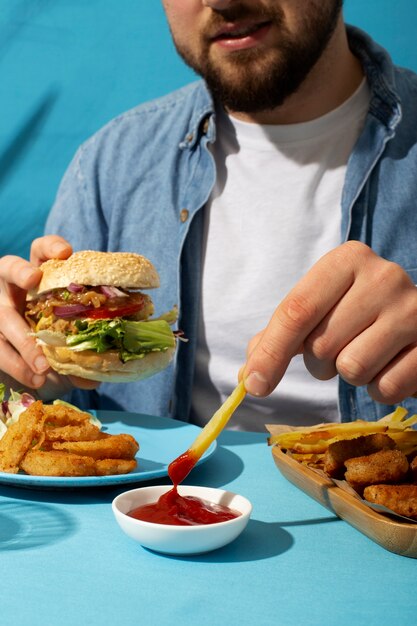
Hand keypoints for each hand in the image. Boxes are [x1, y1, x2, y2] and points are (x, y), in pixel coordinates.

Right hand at [0, 236, 97, 394]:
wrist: (27, 362)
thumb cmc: (55, 337)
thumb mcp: (70, 334)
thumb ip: (84, 344)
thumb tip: (101, 368)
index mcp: (38, 275)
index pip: (41, 250)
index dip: (50, 246)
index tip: (65, 253)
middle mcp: (12, 287)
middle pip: (9, 268)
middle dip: (20, 271)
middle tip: (34, 279)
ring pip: (2, 317)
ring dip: (22, 342)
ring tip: (43, 367)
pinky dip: (17, 365)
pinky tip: (35, 380)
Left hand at [242, 241, 416, 403]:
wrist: (415, 316)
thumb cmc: (357, 312)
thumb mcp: (319, 309)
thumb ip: (279, 336)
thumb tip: (248, 377)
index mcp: (347, 259)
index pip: (296, 311)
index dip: (270, 353)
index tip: (253, 385)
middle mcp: (383, 276)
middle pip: (320, 345)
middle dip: (319, 361)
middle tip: (339, 348)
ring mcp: (413, 310)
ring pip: (352, 368)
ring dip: (349, 375)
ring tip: (366, 353)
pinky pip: (386, 387)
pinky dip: (379, 388)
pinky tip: (389, 366)